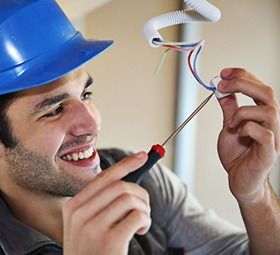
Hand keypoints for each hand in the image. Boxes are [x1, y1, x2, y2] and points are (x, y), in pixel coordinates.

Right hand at [62, 152, 150, 254]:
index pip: (104, 177)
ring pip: (130, 198)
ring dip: (144, 208)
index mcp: (73, 206)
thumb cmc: (91, 249)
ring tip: (142, 221)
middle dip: (140, 193)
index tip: (141, 156)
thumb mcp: (86, 223)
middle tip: (144, 207)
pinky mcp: (109, 240)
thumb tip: (128, 176)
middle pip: (120, 186)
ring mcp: (92, 227)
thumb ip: (101, 201)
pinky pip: (137, 215)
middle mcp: (79, 214)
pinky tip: (140, 231)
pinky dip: (145, 220)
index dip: (125, 164)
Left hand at [217, 68, 279, 204]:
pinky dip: (248, 128)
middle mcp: (270, 122)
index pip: (258, 87)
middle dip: (243, 83)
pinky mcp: (268, 152)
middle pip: (267, 93)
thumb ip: (229, 109)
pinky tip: (237, 133)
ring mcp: (272, 137)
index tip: (223, 73)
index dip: (242, 76)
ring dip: (242, 111)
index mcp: (261, 115)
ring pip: (269, 110)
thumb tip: (223, 90)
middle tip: (222, 84)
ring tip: (230, 123)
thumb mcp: (229, 127)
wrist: (241, 181)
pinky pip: (265, 133)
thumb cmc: (237, 155)